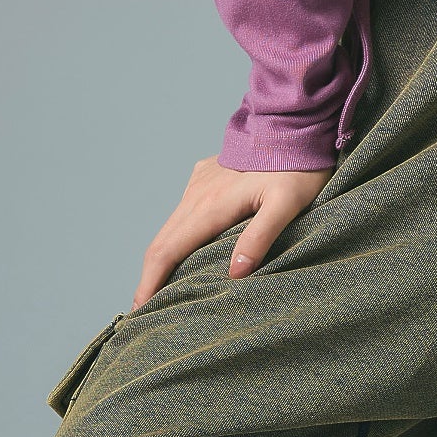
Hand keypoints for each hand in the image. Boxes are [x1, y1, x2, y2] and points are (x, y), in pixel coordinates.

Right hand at [132, 156, 334, 308]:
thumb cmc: (297, 168)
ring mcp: (198, 184)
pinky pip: (184, 214)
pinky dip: (178, 239)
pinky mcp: (205, 178)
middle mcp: (196, 195)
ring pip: (171, 228)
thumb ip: (261, 237)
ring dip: (162, 260)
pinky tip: (183, 255)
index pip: (168, 251)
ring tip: (160, 290)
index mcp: (210, 206)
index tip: (140, 310)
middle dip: (149, 278)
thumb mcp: (287, 205)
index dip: (151, 283)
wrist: (293, 124)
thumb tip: (234, 274)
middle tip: (143, 312)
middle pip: (162, 243)